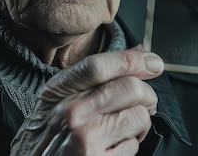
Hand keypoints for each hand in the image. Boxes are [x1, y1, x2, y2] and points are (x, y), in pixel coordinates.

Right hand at [9, 46, 163, 155]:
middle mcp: (70, 112)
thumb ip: (92, 76)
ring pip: (139, 117)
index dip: (132, 60)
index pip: (99, 66)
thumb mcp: (56, 101)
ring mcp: (85, 138)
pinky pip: (133, 145)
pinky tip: (113, 146)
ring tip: (123, 128)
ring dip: (139, 124)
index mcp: (58, 92)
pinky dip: (129, 145)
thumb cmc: (44, 138)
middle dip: (146, 96)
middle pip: (130, 88)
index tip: (153, 62)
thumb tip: (136, 51)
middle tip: (143, 103)